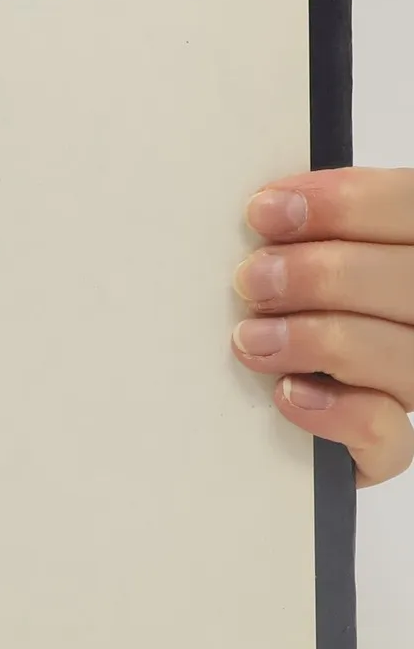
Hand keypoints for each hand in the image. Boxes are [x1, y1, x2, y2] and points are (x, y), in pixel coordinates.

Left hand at [234, 168, 413, 485]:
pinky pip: (389, 436)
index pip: (410, 208)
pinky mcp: (386, 443)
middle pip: (409, 282)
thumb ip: (307, 229)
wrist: (274, 393)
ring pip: (403, 356)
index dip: (345, 205)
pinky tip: (289, 394)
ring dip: (316, 340)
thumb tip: (269, 206)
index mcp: (412, 249)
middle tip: (251, 280)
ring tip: (251, 337)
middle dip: (321, 275)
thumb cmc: (287, 299)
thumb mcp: (302, 250)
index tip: (266, 211)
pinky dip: (336, 413)